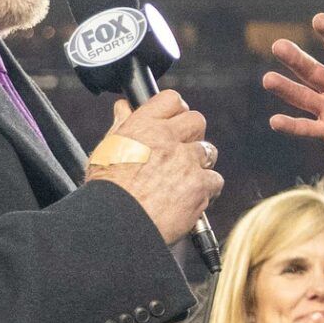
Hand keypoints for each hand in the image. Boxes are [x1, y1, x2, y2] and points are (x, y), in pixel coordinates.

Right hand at [85, 91, 221, 244]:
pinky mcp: (200, 184)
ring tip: (183, 179)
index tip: (174, 122)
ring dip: (200, 163)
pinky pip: (215, 180)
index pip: (171, 99)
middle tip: (181, 152)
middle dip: (192, 135)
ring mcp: (186, 161)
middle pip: (197, 120)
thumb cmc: (108, 190)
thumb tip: (124, 107)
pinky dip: (206, 190)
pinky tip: (189, 198)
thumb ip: (122, 126)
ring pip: (209, 151)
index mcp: (143, 126)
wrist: (117, 223)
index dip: (175, 110)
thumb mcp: (107, 151)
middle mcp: (167, 139)